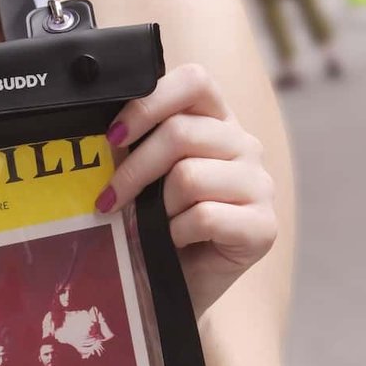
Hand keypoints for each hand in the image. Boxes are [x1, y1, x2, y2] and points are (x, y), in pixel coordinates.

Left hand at [98, 63, 275, 313]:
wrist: (172, 285)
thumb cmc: (155, 225)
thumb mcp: (143, 175)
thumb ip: (134, 144)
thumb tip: (102, 131)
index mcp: (216, 120)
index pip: (195, 80)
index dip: (149, 102)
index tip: (114, 135)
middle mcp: (244, 145)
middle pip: (181, 132)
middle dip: (134, 168)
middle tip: (110, 198)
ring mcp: (259, 185)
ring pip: (189, 176)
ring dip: (159, 208)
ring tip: (154, 225)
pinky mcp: (264, 226)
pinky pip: (206, 216)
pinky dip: (178, 234)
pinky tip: (176, 243)